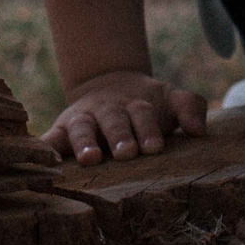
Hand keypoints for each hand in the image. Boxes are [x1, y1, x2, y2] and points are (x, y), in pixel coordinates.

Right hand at [42, 70, 207, 164]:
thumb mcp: (170, 98)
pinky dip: (46, 146)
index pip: (143, 116)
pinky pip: (51, 137)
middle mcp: (107, 110)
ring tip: (90, 159)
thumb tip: (199, 130)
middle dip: (120, 137)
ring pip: (81, 129)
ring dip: (85, 143)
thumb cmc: (147, 104)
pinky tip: (46, 161)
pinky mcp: (61, 129)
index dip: (149, 130)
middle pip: (114, 122)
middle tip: (128, 153)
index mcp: (134, 105)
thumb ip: (189, 107)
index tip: (155, 146)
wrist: (110, 84)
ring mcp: (82, 119)